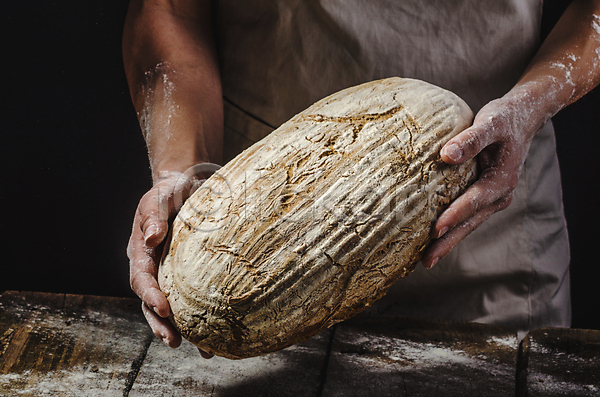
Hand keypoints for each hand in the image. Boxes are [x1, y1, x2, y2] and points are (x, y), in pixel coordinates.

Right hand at [127, 165, 218, 358]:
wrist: (189, 186)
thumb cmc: (171, 191)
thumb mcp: (161, 195)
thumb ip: (154, 215)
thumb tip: (152, 237)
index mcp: (141, 251)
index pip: (141, 278)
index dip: (150, 295)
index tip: (164, 308)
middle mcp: (154, 267)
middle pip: (152, 302)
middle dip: (161, 324)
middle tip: (174, 341)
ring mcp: (171, 273)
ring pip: (172, 307)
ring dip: (181, 328)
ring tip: (199, 349)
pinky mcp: (190, 275)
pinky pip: (194, 299)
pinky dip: (203, 317)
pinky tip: (218, 335)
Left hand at [421, 91, 541, 267]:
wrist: (522, 116)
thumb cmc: (505, 118)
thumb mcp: (490, 122)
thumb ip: (471, 139)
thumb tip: (446, 155)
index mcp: (501, 180)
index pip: (473, 202)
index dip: (454, 216)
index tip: (435, 231)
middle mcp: (498, 195)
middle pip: (469, 223)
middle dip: (448, 243)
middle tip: (426, 262)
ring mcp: (491, 198)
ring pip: (468, 224)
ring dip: (448, 241)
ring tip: (426, 259)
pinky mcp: (483, 195)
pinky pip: (466, 216)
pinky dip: (452, 228)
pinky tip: (434, 238)